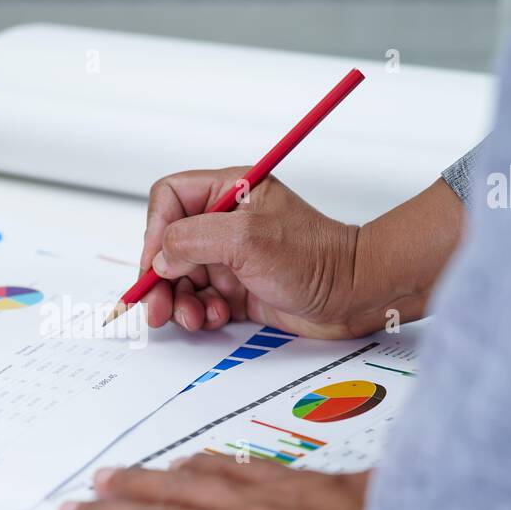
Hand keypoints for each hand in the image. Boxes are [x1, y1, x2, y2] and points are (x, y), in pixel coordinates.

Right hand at [138, 169, 465, 337]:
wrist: (355, 295)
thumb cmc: (316, 259)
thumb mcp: (248, 240)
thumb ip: (194, 240)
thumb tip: (161, 257)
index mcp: (229, 192)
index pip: (170, 200)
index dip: (155, 232)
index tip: (155, 265)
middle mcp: (227, 222)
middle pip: (169, 245)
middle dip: (160, 278)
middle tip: (156, 307)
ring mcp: (232, 256)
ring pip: (182, 277)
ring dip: (180, 301)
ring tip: (193, 317)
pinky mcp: (239, 287)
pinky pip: (202, 299)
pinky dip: (201, 312)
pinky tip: (216, 318)